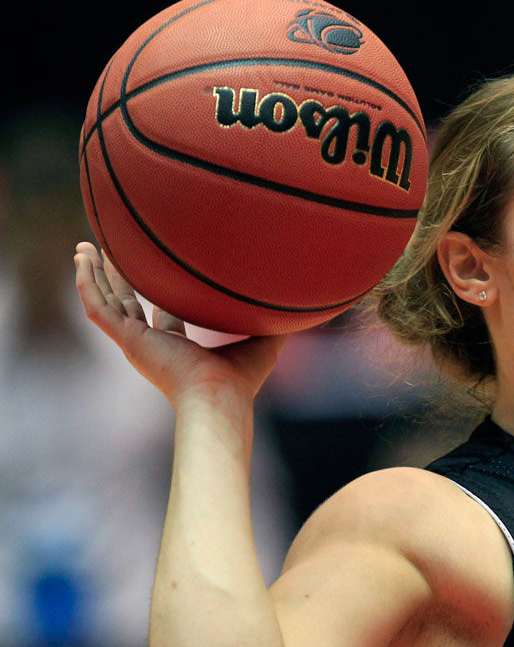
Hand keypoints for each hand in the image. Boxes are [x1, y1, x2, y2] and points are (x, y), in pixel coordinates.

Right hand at [73, 242, 288, 403]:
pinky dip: (87, 284)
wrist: (219, 398)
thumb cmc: (241, 381)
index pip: (163, 314)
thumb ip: (274, 323)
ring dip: (94, 275)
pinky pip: (98, 308)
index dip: (157, 292)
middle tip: (108, 251)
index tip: (154, 269)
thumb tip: (300, 304)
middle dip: (118, 278)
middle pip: (128, 303)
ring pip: (107, 302)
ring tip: (84, 248)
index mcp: (179, 347)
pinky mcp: (128, 340)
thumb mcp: (262, 343)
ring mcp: (137, 343)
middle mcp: (153, 344)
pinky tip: (81, 261)